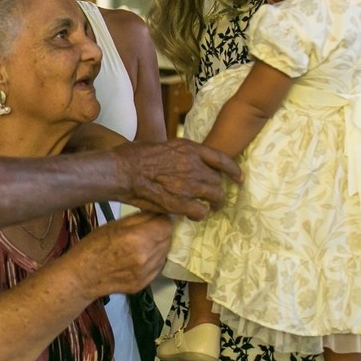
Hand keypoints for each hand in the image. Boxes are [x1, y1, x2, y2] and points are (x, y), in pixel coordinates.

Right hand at [71, 212, 171, 298]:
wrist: (82, 276)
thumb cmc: (94, 245)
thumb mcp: (115, 225)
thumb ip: (140, 218)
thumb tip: (158, 212)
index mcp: (137, 238)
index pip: (166, 225)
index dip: (161, 219)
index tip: (154, 218)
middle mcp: (146, 257)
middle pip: (168, 239)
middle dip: (160, 232)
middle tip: (146, 231)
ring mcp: (146, 273)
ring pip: (164, 254)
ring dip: (158, 247)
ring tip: (141, 245)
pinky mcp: (145, 284)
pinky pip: (157, 267)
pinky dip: (152, 261)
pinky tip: (137, 258)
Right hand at [113, 139, 241, 218]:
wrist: (122, 170)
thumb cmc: (134, 155)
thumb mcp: (161, 145)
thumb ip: (177, 155)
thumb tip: (180, 162)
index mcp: (189, 149)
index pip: (221, 159)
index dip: (233, 170)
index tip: (238, 178)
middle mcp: (194, 166)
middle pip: (217, 181)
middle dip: (218, 190)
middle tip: (215, 197)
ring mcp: (189, 185)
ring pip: (214, 197)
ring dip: (214, 204)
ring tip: (210, 208)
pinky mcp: (180, 203)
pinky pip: (200, 212)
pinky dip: (199, 215)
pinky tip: (193, 215)